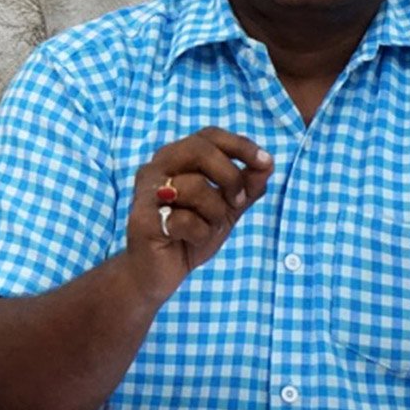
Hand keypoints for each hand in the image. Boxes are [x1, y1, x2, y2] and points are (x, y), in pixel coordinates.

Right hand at [124, 127, 273, 300]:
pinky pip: (185, 219)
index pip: (209, 135)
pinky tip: (192, 240)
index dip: (240, 145)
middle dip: (230, 176)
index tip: (265, 162)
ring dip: (216, 212)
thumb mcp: (227, 209)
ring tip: (210, 226)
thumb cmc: (191, 234)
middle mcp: (156, 168)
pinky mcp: (143, 220)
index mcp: (176, 158)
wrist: (158, 273)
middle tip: (238, 201)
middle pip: (200, 150)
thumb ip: (246, 187)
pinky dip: (200, 233)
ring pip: (195, 185)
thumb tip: (267, 163)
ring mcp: (146, 193)